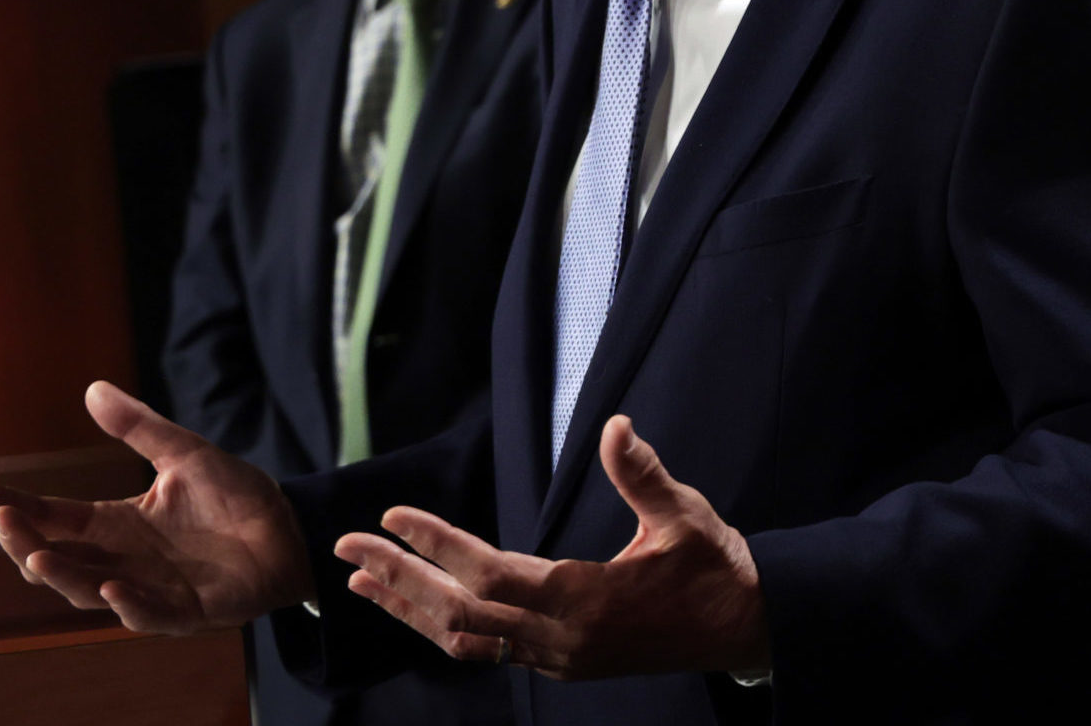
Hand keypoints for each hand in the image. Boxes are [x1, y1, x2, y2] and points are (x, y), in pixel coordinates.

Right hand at [0, 381, 313, 633]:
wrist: (293, 529)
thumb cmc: (238, 496)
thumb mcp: (188, 454)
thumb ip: (141, 428)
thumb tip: (93, 387)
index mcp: (115, 524)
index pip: (51, 516)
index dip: (10, 505)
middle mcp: (121, 560)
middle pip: (55, 558)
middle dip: (23, 542)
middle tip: (3, 521)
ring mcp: (149, 589)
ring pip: (87, 591)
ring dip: (62, 575)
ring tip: (38, 554)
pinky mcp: (186, 612)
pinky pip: (148, 616)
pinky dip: (128, 606)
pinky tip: (112, 589)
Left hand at [336, 415, 766, 679]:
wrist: (743, 629)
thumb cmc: (716, 569)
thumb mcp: (685, 516)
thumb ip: (642, 474)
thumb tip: (616, 425)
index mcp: (585, 599)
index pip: (489, 574)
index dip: (437, 546)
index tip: (392, 518)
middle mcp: (560, 638)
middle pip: (458, 611)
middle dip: (398, 579)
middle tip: (347, 549)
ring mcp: (558, 657)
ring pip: (464, 640)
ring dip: (410, 610)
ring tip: (362, 584)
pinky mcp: (563, 664)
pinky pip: (486, 651)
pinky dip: (444, 627)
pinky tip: (422, 608)